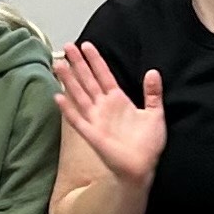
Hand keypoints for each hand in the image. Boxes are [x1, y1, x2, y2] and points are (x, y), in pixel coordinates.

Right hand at [53, 46, 165, 185]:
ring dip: (69, 80)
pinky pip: (77, 119)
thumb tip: (153, 71)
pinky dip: (68, 109)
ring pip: (79, 95)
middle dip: (78, 64)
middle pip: (88, 80)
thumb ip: (152, 93)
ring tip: (59, 65)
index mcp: (118, 100)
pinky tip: (58, 97)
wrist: (144, 167)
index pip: (104, 75)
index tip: (86, 45)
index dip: (95, 60)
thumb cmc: (148, 144)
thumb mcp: (155, 113)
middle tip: (67, 47)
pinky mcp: (92, 134)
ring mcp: (96, 120)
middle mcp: (104, 108)